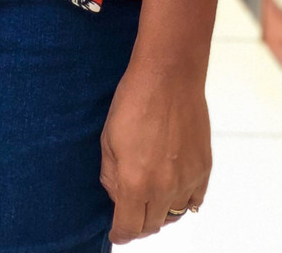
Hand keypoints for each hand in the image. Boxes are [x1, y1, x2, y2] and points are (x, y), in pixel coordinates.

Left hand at [101, 66, 208, 240]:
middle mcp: (164, 188)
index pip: (129, 226)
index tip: (116, 234)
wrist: (168, 78)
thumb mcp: (108, 138)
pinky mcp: (204, 170)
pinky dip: (182, 202)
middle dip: (138, 224)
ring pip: (174, 215)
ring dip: (160, 212)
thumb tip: (117, 196)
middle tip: (129, 213)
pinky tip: (172, 190)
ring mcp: (188, 181)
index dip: (121, 234)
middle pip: (152, 225)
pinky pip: (194, 201)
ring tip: (150, 199)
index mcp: (136, 182)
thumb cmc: (132, 103)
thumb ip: (111, 175)